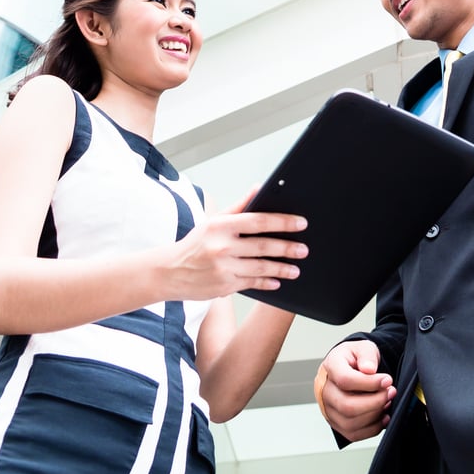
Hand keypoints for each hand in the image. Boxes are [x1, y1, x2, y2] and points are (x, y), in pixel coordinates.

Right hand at [167, 202, 307, 300]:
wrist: (169, 272)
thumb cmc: (195, 244)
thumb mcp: (213, 221)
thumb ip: (239, 206)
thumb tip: (260, 188)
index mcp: (221, 226)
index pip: (258, 221)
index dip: (282, 222)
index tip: (300, 223)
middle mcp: (222, 247)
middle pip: (263, 246)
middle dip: (287, 247)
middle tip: (304, 249)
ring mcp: (223, 268)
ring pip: (260, 267)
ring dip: (281, 268)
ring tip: (296, 268)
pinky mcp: (223, 286)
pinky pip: (251, 283)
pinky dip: (266, 282)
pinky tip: (277, 281)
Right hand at [314, 340, 394, 441]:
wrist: (348, 368)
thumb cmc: (354, 358)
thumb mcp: (363, 347)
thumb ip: (367, 355)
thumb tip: (369, 369)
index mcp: (330, 367)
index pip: (345, 380)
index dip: (369, 383)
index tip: (387, 380)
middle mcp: (325, 390)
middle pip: (346, 405)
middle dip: (375, 401)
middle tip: (391, 392)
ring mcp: (329, 409)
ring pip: (350, 422)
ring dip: (374, 415)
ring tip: (387, 402)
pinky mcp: (337, 423)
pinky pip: (353, 434)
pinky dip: (372, 429)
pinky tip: (383, 416)